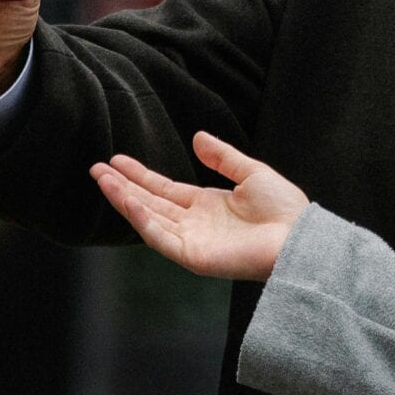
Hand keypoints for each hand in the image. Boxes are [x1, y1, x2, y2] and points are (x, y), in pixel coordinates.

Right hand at [90, 133, 309, 281]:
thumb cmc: (284, 209)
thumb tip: (197, 137)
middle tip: (96, 168)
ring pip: (148, 218)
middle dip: (122, 186)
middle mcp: (194, 223)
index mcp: (206, 205)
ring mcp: (191, 241)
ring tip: (102, 179)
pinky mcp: (192, 256)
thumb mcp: (251, 172)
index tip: (116, 161)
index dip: (140, 175)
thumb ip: (222, 157)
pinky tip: (126, 200)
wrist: (298, 237)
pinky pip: (160, 237)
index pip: (164, 189)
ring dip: (124, 199)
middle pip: (149, 202)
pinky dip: (141, 219)